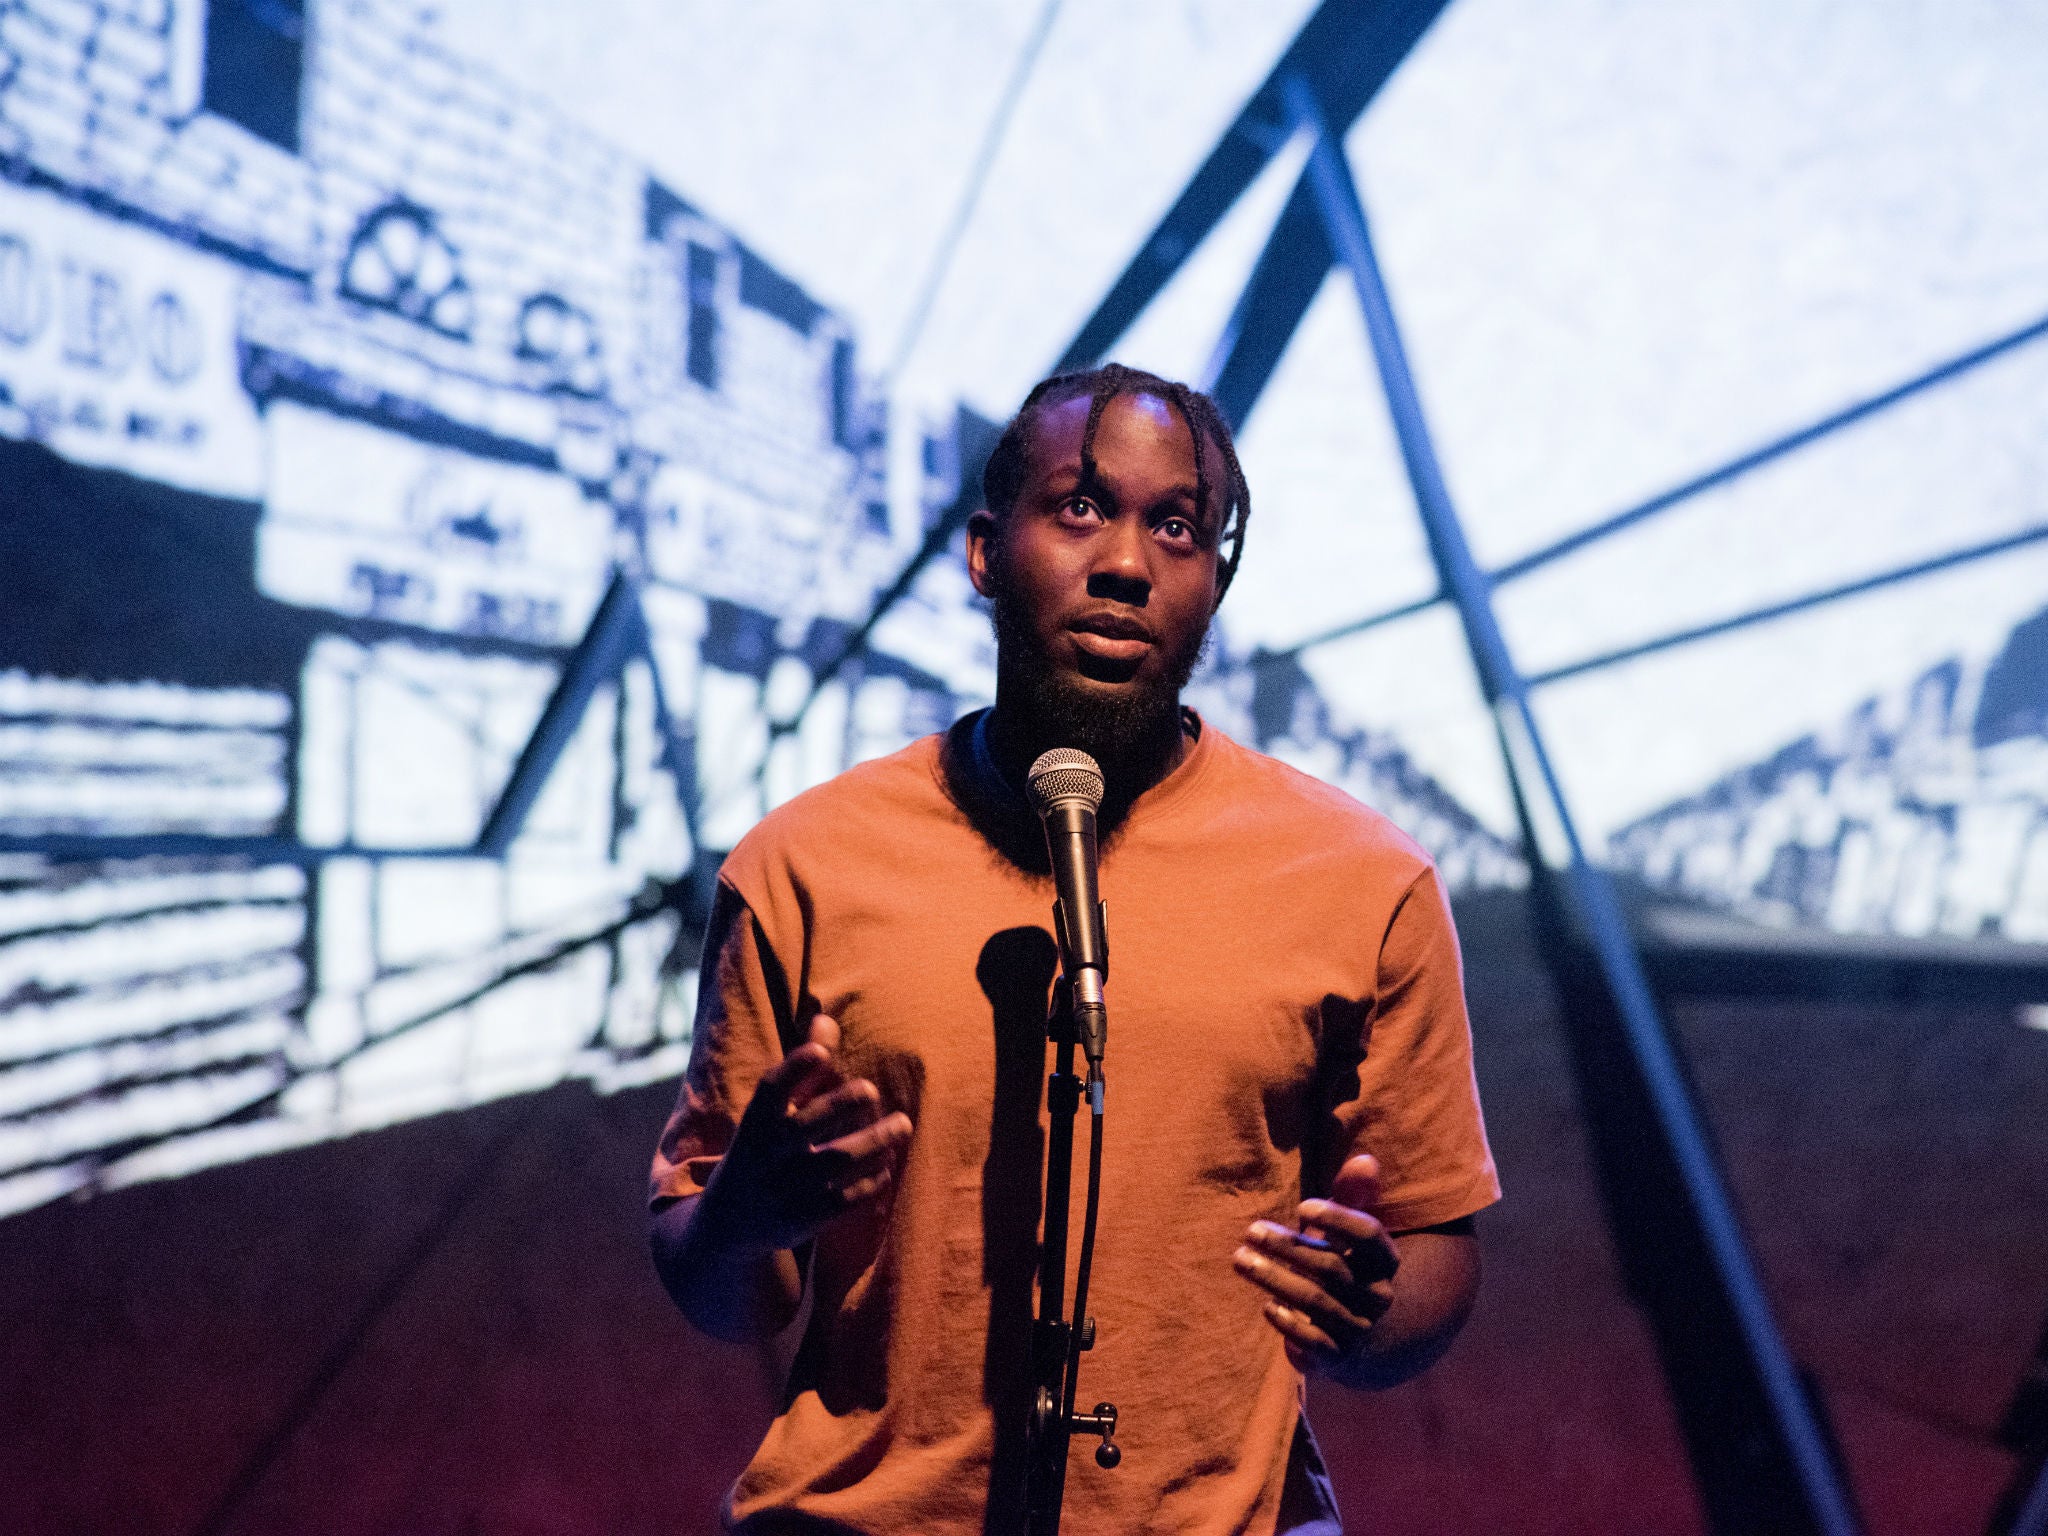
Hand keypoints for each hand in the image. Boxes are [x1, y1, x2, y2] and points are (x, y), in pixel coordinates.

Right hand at [699, 1014, 912, 1254]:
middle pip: (803, 1127)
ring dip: (870, 1142)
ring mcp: (780, 1192)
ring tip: (902, 1124)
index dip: (793, 1069)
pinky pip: (839, 1201)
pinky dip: (866, 1183)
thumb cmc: (762, 1152)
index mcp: (754, 1124)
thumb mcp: (771, 1116)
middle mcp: (763, 1157)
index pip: (768, 1091)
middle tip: (872, 1089)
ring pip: (831, 1164)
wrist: (726, 1226)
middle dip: (839, 1105)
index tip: (821, 1052)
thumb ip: (803, 1071)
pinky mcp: (798, 1222)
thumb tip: (826, 1020)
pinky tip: (886, 1166)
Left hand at [1232, 1153, 1400, 1375]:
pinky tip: (1266, 1304)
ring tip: (1240, 1259)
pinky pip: (1313, 1342)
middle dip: (1288, 1247)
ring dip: (1275, 1278)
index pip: (1370, 1236)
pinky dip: (1289, 1324)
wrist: (1365, 1338)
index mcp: (1385, 1261)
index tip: (1302, 1206)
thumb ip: (1353, 1196)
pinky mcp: (1339, 1357)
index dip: (1339, 1219)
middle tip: (1251, 1231)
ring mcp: (1360, 1328)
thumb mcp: (1351, 1234)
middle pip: (1332, 1267)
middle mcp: (1378, 1296)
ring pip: (1316, 1302)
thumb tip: (1365, 1159)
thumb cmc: (1347, 1267)